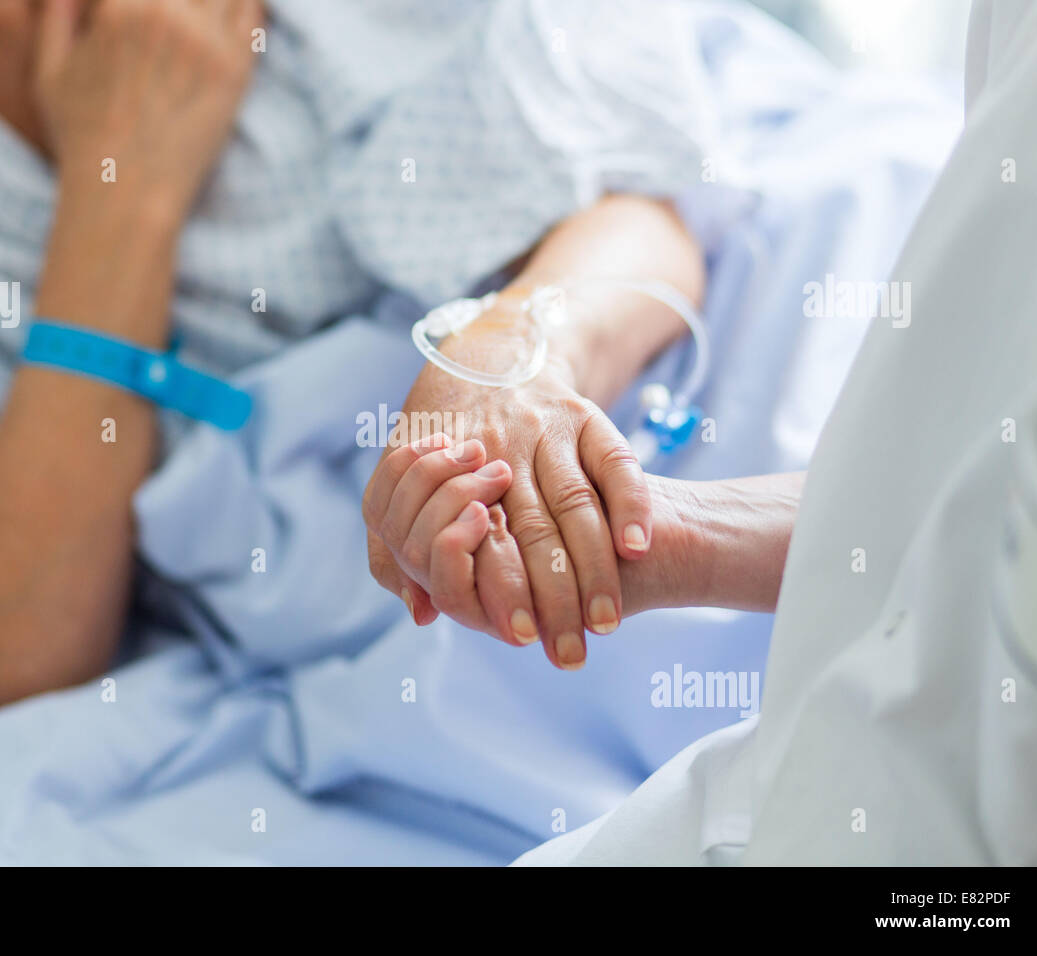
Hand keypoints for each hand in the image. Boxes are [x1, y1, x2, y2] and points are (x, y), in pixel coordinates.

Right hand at [34, 0, 261, 216]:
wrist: (127, 196)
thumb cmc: (83, 141)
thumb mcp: (51, 74)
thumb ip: (56, 18)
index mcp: (119, 6)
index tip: (150, 9)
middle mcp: (165, 13)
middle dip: (184, 0)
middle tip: (180, 22)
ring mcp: (205, 40)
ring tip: (209, 11)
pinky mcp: (237, 69)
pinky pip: (255, 10)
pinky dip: (248, 5)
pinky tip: (235, 14)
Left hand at [363, 353, 652, 670]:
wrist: (490, 355)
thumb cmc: (443, 435)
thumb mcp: (401, 480)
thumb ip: (399, 548)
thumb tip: (421, 614)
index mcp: (449, 471)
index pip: (479, 541)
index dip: (502, 591)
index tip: (524, 638)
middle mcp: (498, 450)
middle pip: (532, 532)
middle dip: (555, 598)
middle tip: (572, 652)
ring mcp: (545, 432)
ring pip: (575, 503)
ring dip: (595, 567)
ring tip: (607, 622)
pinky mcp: (585, 415)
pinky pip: (615, 460)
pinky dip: (630, 502)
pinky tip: (638, 547)